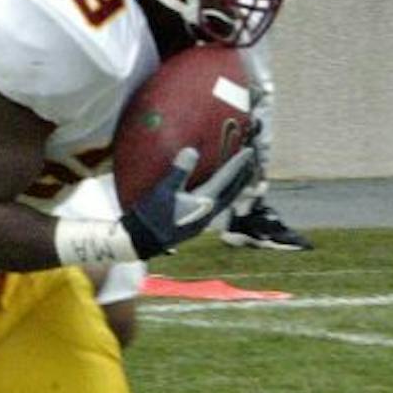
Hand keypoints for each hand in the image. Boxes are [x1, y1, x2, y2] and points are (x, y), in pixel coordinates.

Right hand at [119, 141, 258, 256]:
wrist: (141, 242)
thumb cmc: (151, 216)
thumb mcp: (163, 190)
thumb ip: (179, 171)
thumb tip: (192, 150)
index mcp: (205, 202)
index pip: (226, 178)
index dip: (237, 163)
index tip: (249, 151)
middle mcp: (209, 212)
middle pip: (233, 192)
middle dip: (243, 176)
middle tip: (251, 162)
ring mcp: (204, 221)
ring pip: (227, 200)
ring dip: (235, 187)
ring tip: (240, 177)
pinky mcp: (196, 225)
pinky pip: (217, 206)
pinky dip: (223, 195)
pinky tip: (217, 193)